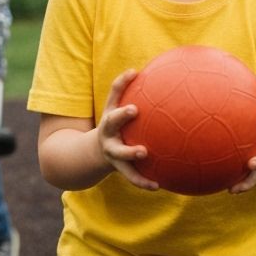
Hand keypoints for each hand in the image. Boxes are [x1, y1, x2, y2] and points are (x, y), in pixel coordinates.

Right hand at [97, 70, 159, 191]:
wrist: (97, 153)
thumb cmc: (116, 124)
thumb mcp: (115, 108)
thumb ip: (124, 89)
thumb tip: (137, 68)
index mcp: (110, 117)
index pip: (114, 95)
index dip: (121, 84)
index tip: (134, 73)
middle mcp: (108, 133)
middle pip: (111, 122)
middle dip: (121, 115)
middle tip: (134, 109)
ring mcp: (112, 152)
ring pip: (120, 154)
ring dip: (130, 153)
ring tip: (144, 152)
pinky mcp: (120, 168)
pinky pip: (132, 176)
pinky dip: (143, 182)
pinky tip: (158, 186)